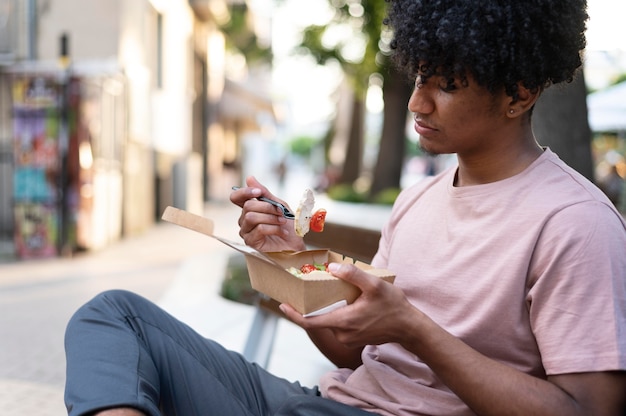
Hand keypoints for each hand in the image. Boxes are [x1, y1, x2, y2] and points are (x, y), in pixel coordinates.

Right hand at [230, 176, 306, 252]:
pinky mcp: (251, 243)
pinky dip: (274, 228)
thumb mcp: (279, 204)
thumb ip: (265, 193)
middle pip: (247, 206)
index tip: (259, 192)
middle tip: (281, 212)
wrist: (295, 243)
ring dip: (271, 218)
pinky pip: (259, 229)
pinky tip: (282, 232)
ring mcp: (246, 232)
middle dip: (267, 207)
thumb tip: (249, 178)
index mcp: (250, 209)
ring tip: (282, 222)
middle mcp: (244, 220)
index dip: (244, 192)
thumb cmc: (287, 225)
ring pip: (251, 217)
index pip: (236, 197)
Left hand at [281, 262, 415, 347]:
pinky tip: (345, 303)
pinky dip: (336, 314)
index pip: (309, 322)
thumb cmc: (393, 306)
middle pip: (318, 320)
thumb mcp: (375, 285)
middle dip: (312, 306)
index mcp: (344, 321)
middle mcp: (342, 334)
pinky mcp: (353, 340)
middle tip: (307, 290)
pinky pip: (338, 326)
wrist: (409, 328)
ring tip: (330, 293)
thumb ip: (353, 275)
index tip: (282, 305)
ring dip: (327, 309)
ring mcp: (347, 339)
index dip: (293, 315)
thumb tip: (332, 269)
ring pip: (329, 322)